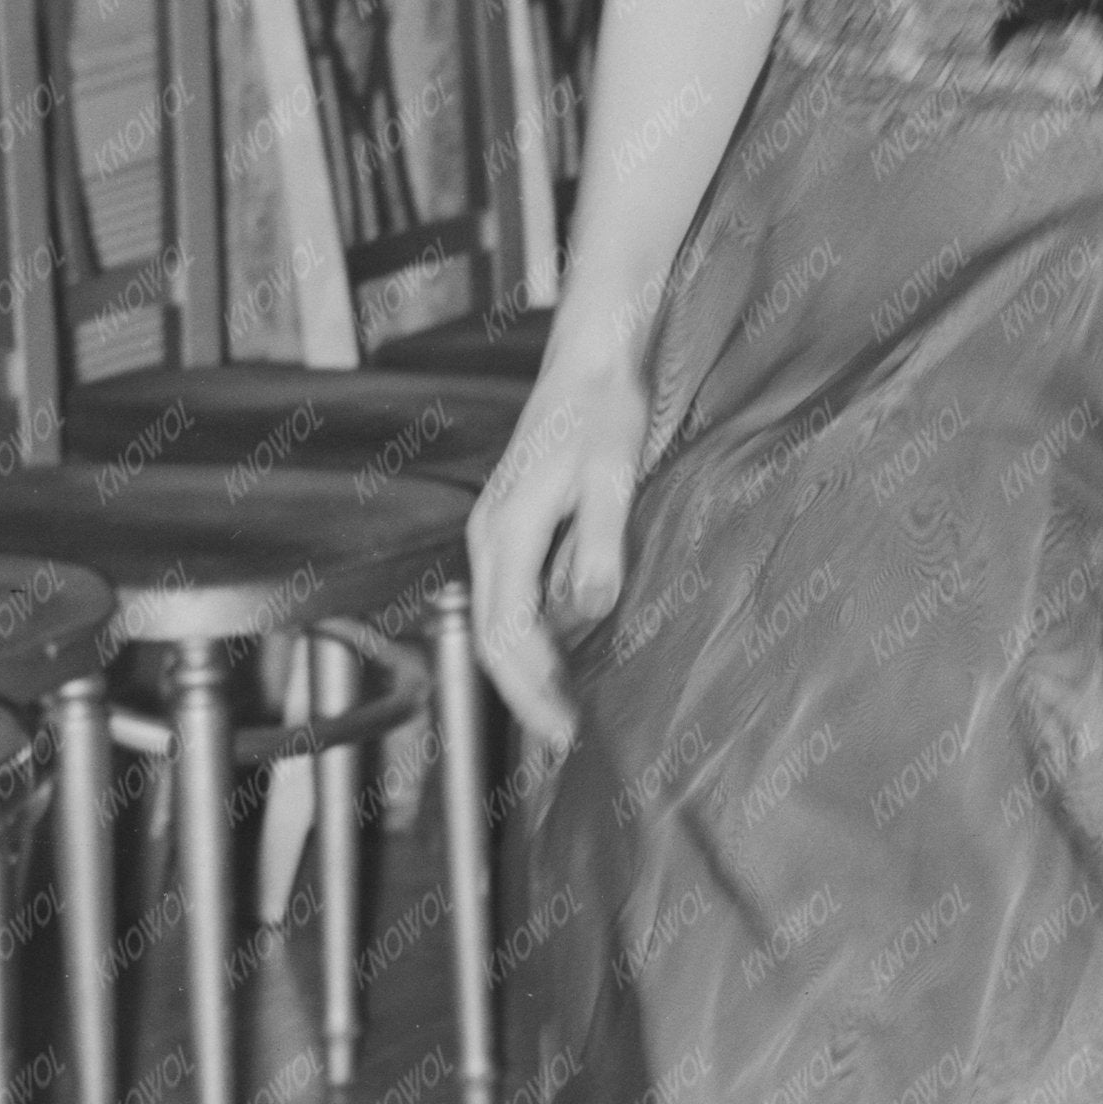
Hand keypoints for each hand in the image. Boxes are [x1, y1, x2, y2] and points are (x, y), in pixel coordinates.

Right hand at [464, 324, 650, 750]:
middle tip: (569, 743)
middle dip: (528, 697)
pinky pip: (515, 600)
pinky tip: (573, 659)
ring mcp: (496, 535)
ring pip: (500, 623)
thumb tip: (587, 610)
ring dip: (531, 672)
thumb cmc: (605, 414)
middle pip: (493, 641)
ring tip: (572, 715)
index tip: (567, 733)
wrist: (593, 360)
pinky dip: (537, 639)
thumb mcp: (613, 480)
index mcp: (505, 534)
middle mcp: (489, 540)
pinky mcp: (514, 529)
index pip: (505, 637)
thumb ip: (598, 547)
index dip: (533, 693)